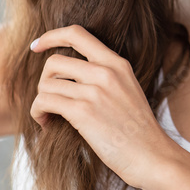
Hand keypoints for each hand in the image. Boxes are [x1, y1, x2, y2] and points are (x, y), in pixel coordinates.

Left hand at [30, 25, 182, 189]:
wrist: (152, 156)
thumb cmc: (137, 131)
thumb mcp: (127, 90)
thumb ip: (105, 76)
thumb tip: (69, 73)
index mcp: (117, 64)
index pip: (77, 34)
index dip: (51, 36)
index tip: (37, 46)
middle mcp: (105, 72)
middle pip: (54, 62)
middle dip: (43, 81)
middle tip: (49, 100)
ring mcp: (95, 91)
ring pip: (46, 84)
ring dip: (40, 102)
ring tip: (48, 116)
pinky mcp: (84, 112)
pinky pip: (44, 102)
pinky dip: (38, 113)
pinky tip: (47, 124)